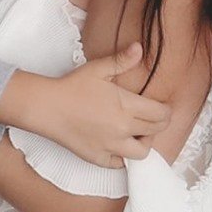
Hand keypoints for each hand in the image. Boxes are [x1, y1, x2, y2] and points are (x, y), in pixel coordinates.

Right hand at [5, 45, 170, 166]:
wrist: (45, 107)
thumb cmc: (71, 87)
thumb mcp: (97, 69)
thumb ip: (121, 60)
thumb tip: (139, 47)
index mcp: (126, 106)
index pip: (161, 114)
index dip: (166, 110)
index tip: (162, 107)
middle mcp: (122, 129)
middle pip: (155, 131)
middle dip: (159, 124)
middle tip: (151, 117)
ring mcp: (111, 146)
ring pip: (142, 153)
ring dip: (144, 143)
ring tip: (136, 133)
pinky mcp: (98, 157)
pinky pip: (120, 164)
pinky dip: (123, 157)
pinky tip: (117, 144)